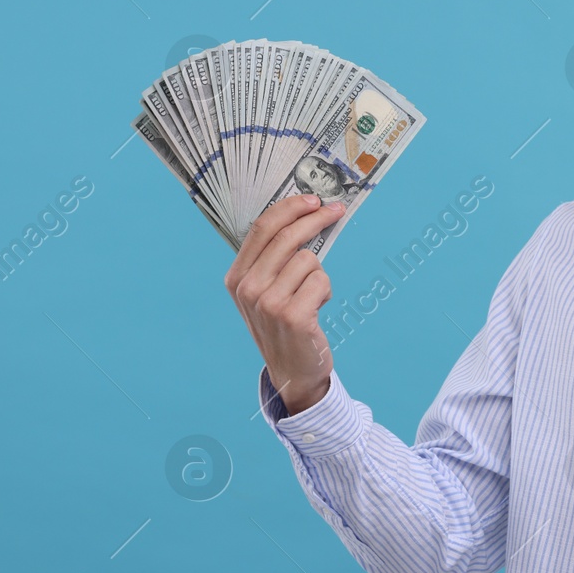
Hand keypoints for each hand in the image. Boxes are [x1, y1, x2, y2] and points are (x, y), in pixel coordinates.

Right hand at [224, 193, 343, 414]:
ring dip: (318, 274)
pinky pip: (321, 280)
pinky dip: (325, 290)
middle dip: (315, 218)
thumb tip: (304, 215)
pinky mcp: (293, 316)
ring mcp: (268, 303)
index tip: (312, 199)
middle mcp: (248, 289)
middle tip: (336, 210)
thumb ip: (274, 259)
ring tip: (312, 295)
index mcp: (237, 278)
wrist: (292, 373)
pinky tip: (316, 308)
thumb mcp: (265, 291)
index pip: (262, 229)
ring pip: (308, 259)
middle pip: (286, 237)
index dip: (289, 208)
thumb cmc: (283, 326)